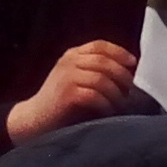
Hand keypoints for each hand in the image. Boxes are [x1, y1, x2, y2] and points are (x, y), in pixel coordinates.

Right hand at [6, 41, 136, 141]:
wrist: (32, 120)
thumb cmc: (59, 104)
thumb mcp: (74, 79)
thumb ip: (93, 71)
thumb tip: (126, 73)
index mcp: (71, 55)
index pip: (99, 45)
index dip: (119, 52)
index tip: (133, 63)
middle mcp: (68, 62)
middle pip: (104, 61)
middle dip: (122, 75)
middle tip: (131, 90)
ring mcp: (66, 77)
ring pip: (101, 78)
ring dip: (116, 93)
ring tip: (121, 104)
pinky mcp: (66, 94)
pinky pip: (94, 95)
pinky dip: (106, 104)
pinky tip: (109, 112)